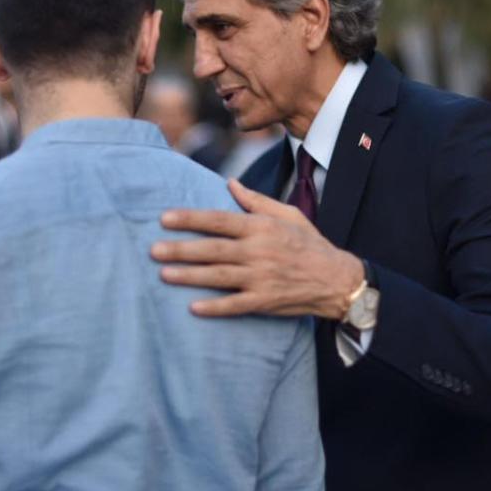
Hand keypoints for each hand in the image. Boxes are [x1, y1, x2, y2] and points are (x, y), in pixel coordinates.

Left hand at [152, 178, 364, 318]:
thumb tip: (230, 183)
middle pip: (213, 249)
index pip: (219, 220)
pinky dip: (215, 307)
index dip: (190, 219)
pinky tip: (193, 307)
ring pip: (219, 277)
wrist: (337, 279)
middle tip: (153, 250)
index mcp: (261, 228)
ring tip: (163, 274)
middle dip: (181, 249)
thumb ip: (255, 201)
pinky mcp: (265, 301)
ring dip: (190, 276)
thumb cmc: (310, 243)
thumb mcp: (287, 215)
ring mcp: (261, 278)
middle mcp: (258, 252)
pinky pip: (235, 305)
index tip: (165, 218)